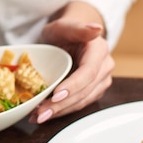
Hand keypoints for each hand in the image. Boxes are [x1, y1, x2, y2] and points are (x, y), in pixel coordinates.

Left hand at [29, 2, 114, 123]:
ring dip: (60, 111)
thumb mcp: (63, 26)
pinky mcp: (93, 91)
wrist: (68, 37)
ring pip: (82, 101)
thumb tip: (96, 28)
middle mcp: (104, 67)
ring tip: (38, 116)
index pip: (88, 72)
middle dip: (61, 104)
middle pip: (84, 91)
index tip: (55, 96)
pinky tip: (44, 113)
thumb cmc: (63, 32)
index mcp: (99, 50)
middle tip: (40, 113)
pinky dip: (61, 110)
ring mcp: (101, 81)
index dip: (73, 86)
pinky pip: (78, 104)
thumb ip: (77, 27)